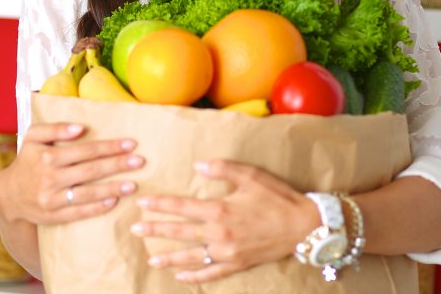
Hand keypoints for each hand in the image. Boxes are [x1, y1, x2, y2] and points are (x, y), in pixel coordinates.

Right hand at [0, 122, 143, 226]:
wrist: (9, 194)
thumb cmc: (27, 160)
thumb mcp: (33, 137)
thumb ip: (54, 128)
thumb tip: (80, 128)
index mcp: (47, 156)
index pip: (85, 150)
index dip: (109, 147)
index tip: (130, 143)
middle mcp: (50, 178)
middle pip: (90, 171)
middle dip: (117, 165)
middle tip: (139, 161)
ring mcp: (52, 199)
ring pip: (87, 194)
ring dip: (112, 188)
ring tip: (133, 184)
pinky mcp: (53, 216)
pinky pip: (79, 213)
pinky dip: (96, 208)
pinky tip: (113, 201)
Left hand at [130, 159, 318, 283]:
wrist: (304, 226)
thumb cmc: (277, 197)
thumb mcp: (251, 175)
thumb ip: (222, 169)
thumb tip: (197, 165)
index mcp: (220, 209)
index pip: (182, 207)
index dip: (161, 205)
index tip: (142, 203)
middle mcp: (220, 233)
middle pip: (181, 233)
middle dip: (156, 230)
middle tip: (136, 229)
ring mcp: (228, 252)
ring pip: (192, 256)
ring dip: (169, 257)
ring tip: (151, 258)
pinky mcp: (238, 264)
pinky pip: (211, 273)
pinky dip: (195, 276)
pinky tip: (181, 276)